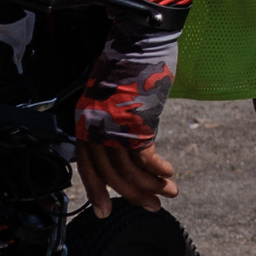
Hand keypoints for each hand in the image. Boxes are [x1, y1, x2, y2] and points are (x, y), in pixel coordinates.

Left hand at [72, 36, 175, 214]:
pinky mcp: (134, 122)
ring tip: (170, 193)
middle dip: (133, 194)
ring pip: (128, 169)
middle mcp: (94, 127)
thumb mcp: (113, 99)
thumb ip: (112, 123)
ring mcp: (113, 125)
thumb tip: (126, 145)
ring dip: (152, 185)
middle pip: (110, 173)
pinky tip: (169, 173)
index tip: (105, 211)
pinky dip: (158, 169)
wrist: (138, 44)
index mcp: (86, 123)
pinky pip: (145, 156)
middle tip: (153, 206)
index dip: (97, 191)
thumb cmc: (129, 67)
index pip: (87, 167)